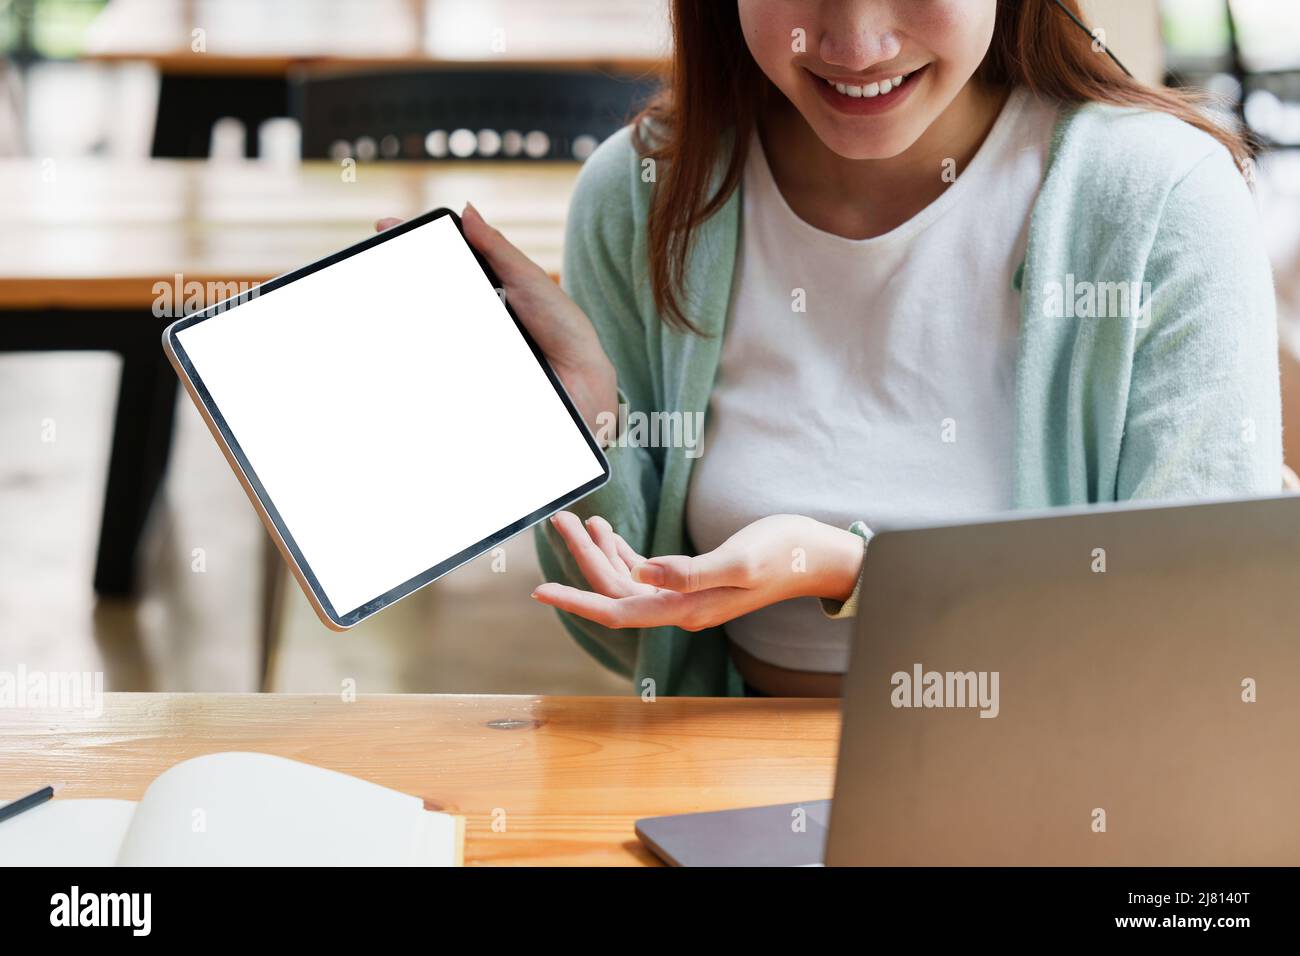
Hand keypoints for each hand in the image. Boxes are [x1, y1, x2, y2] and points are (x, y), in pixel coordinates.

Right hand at [375, 204, 616, 435]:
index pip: (441, 262)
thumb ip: (497, 248)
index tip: (384, 226)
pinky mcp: (471, 371)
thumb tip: (468, 209)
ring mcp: (471, 342)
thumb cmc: (562, 324)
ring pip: (428, 331)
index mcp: (484, 285)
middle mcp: (474, 311)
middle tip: (377, 264)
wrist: (580, 379)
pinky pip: (441, 366)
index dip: (411, 246)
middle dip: (398, 279)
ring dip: (404, 322)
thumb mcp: (528, 280)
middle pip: (428, 294)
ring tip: (381, 307)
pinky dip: (421, 360)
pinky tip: (400, 350)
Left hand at [531, 512, 864, 631]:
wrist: (820, 557)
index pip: (617, 610)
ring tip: (579, 519)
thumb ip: (691, 571)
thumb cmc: (786, 553)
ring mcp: (686, 596)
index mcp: (687, 608)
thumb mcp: (740, 558)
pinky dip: (624, 553)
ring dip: (600, 553)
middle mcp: (680, 608)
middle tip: (558, 520)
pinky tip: (611, 533)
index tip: (539, 591)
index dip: (577, 601)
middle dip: (582, 558)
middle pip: (615, 590)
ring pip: (626, 581)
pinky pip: (645, 574)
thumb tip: (643, 575)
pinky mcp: (693, 581)